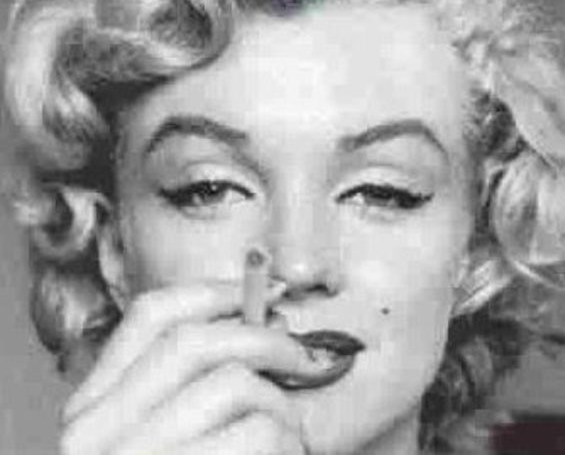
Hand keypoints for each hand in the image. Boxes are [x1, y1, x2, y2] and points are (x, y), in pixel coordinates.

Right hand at [59, 284, 320, 454]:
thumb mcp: (164, 431)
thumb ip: (194, 381)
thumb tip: (266, 322)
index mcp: (93, 406)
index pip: (149, 316)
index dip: (211, 293)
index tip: (261, 294)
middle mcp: (95, 432)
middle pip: (195, 341)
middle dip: (264, 339)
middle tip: (302, 356)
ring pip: (236, 384)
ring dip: (282, 404)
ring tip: (287, 433)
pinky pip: (259, 436)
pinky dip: (288, 442)